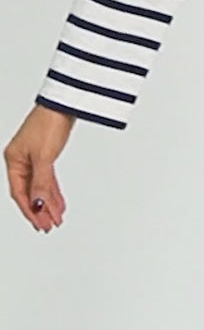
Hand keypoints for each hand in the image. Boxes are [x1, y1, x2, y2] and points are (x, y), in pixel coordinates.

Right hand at [3, 104, 75, 231]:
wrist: (64, 103)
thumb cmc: (49, 122)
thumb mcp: (44, 157)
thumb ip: (41, 183)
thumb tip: (38, 205)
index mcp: (13, 160)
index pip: (20, 193)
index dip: (30, 211)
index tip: (40, 224)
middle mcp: (21, 159)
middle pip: (29, 191)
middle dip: (40, 210)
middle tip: (49, 226)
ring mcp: (33, 156)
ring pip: (39, 186)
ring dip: (48, 202)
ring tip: (56, 218)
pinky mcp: (45, 152)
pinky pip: (46, 177)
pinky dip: (52, 190)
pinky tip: (58, 201)